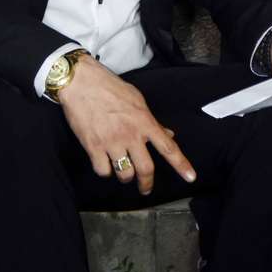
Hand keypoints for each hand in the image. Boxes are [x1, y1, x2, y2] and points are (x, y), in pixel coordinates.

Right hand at [60, 56, 195, 194]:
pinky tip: (104, 163)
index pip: (168, 147)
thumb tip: (167, 133)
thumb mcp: (137, 99)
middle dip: (147, 184)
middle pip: (146, 169)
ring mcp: (112, 142)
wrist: (81, 83)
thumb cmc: (110, 87)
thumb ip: (152, 120)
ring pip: (125, 174)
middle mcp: (130, 134)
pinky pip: (103, 171)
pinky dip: (105, 170)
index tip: (190, 177)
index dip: (181, 164)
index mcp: (144, 121)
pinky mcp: (93, 147)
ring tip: (122, 170)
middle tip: (145, 188)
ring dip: (125, 176)